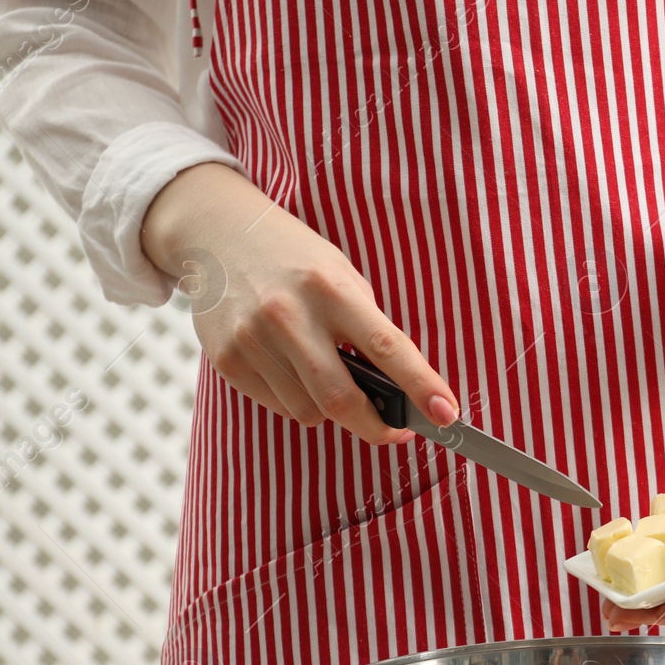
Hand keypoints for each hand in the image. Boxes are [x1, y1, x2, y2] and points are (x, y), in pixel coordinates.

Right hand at [141, 163, 458, 442]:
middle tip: (395, 431)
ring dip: (332, 411)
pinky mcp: (227, 359)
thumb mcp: (341, 276)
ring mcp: (253, 339)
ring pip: (310, 411)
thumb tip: (397, 388)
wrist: (217, 233)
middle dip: (377, 427)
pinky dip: (298, 401)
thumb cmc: (294, 259)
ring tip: (329, 377)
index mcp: (331, 289)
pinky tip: (293, 370)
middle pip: (342, 399)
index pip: (388, 349)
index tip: (447, 414)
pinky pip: (278, 406)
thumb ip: (367, 327)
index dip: (422, 387)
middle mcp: (290, 315)